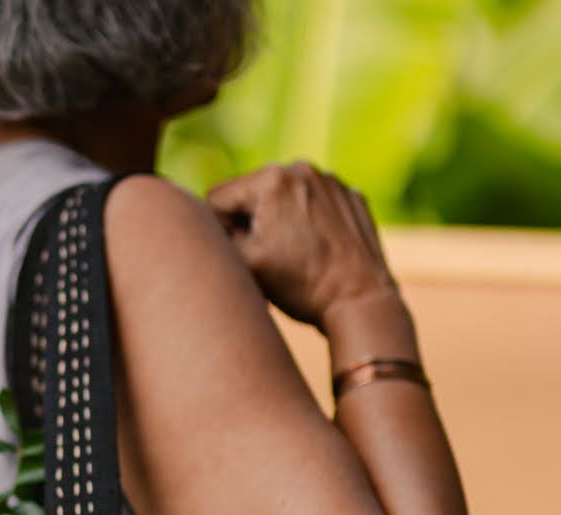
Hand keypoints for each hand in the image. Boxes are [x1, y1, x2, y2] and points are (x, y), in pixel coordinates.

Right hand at [206, 162, 398, 329]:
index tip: (243, 257)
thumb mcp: (244, 265)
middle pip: (252, 196)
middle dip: (252, 225)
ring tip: (296, 257)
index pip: (217, 198)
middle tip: (271, 261)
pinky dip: (309, 224)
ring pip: (284, 200)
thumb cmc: (300, 285)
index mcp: (270, 178)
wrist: (360, 301)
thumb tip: (199, 221)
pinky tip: (318, 251)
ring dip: (280, 223)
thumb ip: (214, 237)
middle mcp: (302, 167)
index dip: (220, 232)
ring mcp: (330, 180)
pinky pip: (315, 205)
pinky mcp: (350, 195)